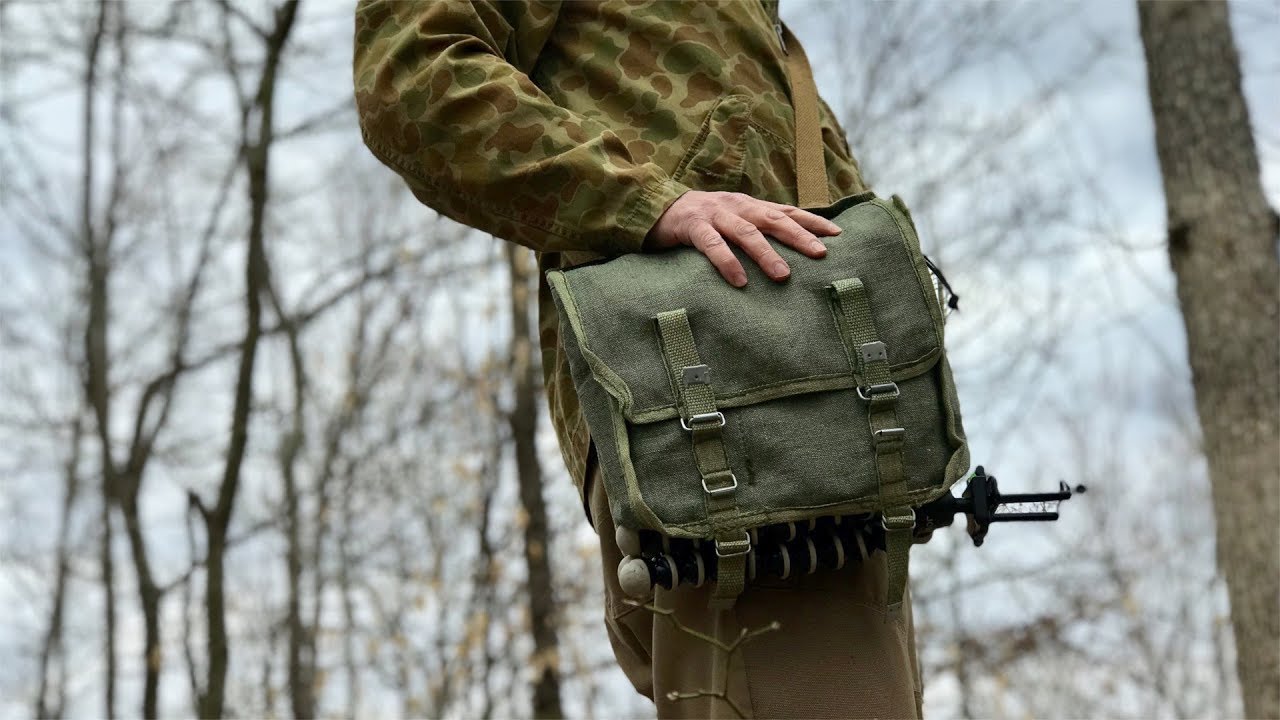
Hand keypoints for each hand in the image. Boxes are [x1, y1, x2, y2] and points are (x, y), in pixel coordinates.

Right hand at [643, 191, 839, 286]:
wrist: (656, 207)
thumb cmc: (701, 221)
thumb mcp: (732, 221)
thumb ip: (756, 230)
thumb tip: (790, 251)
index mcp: (750, 205)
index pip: (787, 211)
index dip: (812, 221)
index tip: (838, 234)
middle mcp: (737, 207)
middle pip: (774, 219)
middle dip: (799, 236)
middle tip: (820, 254)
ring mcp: (714, 215)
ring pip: (746, 233)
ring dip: (766, 254)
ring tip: (783, 275)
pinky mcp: (692, 226)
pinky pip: (712, 245)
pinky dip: (727, 262)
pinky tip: (739, 280)